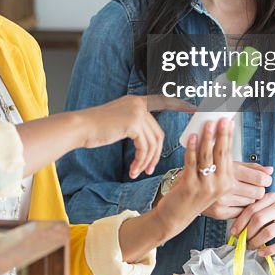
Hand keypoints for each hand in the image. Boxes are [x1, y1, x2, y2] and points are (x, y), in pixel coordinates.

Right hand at [78, 95, 193, 178]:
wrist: (80, 128)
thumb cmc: (95, 128)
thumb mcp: (119, 122)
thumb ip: (134, 124)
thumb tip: (146, 137)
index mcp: (136, 101)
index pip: (163, 102)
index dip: (179, 105)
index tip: (194, 109)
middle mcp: (139, 104)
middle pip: (158, 133)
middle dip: (156, 154)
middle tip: (150, 169)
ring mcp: (137, 112)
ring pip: (152, 143)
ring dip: (146, 161)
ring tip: (139, 172)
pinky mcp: (133, 123)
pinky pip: (144, 148)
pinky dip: (140, 161)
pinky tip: (132, 170)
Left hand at [154, 118, 235, 236]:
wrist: (175, 215)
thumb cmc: (191, 193)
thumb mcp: (207, 179)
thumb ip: (212, 161)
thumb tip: (214, 134)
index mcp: (227, 183)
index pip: (229, 154)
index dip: (229, 136)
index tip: (229, 120)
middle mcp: (220, 185)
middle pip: (222, 154)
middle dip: (222, 134)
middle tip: (222, 118)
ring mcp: (206, 187)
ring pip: (207, 156)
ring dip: (207, 138)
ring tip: (207, 123)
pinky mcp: (190, 186)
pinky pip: (192, 162)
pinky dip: (192, 148)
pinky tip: (192, 137)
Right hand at [200, 162, 273, 219]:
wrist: (187, 185)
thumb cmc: (211, 171)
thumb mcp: (229, 163)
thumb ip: (251, 167)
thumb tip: (270, 170)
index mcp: (228, 169)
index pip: (260, 179)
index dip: (266, 179)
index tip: (264, 179)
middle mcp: (225, 185)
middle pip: (258, 193)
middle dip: (258, 189)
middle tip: (252, 186)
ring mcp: (222, 200)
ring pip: (251, 203)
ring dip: (249, 198)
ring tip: (240, 192)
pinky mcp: (219, 213)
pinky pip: (241, 213)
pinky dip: (241, 208)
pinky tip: (235, 201)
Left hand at [229, 191, 274, 256]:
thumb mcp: (269, 208)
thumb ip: (254, 213)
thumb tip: (235, 229)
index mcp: (272, 197)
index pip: (251, 209)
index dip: (240, 222)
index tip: (233, 232)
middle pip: (258, 219)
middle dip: (247, 232)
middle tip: (242, 241)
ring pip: (268, 231)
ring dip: (256, 242)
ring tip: (250, 247)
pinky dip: (268, 250)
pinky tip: (261, 253)